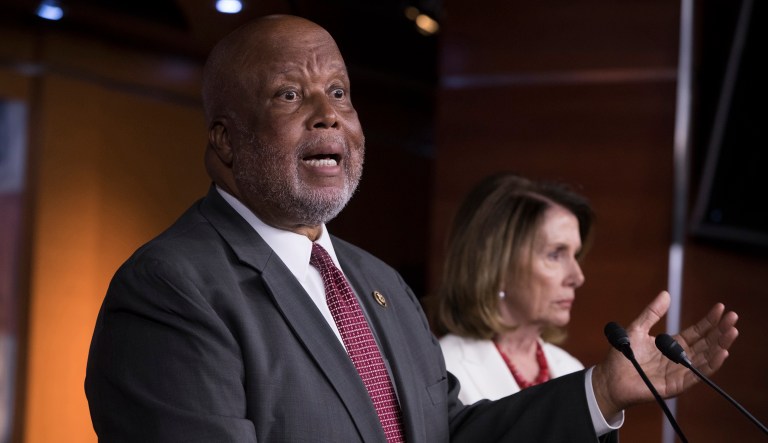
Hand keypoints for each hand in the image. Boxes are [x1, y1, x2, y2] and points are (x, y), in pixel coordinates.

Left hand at [592, 290, 738, 417]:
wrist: (609, 379)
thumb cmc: (622, 356)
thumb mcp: (637, 329)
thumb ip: (652, 313)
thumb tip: (666, 294)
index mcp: (672, 345)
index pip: (697, 332)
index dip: (709, 321)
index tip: (721, 308)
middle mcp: (679, 358)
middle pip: (705, 344)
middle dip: (720, 331)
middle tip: (733, 317)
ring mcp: (679, 372)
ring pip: (705, 358)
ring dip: (720, 345)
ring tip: (732, 332)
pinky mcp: (675, 385)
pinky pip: (696, 375)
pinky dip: (710, 365)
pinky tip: (721, 353)